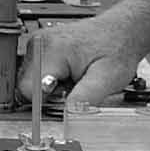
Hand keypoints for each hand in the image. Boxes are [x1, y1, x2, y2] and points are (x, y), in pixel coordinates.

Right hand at [22, 13, 143, 107]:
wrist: (122, 30)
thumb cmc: (118, 49)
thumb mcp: (107, 80)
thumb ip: (83, 101)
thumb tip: (66, 120)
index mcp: (51, 50)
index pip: (28, 91)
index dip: (46, 103)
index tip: (64, 100)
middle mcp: (39, 43)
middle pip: (26, 87)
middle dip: (49, 95)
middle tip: (75, 86)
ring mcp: (38, 43)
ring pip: (30, 82)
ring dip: (50, 88)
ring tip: (74, 77)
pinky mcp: (40, 46)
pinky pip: (35, 74)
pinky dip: (50, 79)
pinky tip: (69, 73)